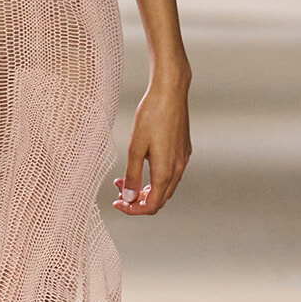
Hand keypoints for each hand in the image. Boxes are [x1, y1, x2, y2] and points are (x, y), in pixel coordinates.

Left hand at [113, 76, 190, 214]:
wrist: (171, 91)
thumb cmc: (151, 115)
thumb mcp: (135, 146)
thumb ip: (132, 175)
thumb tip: (129, 198)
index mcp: (165, 171)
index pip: (151, 205)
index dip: (133, 209)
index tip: (117, 202)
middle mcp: (178, 168)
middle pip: (159, 199)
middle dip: (137, 200)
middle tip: (119, 189)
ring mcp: (182, 159)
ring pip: (165, 186)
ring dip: (145, 188)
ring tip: (126, 177)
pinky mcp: (183, 149)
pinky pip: (170, 173)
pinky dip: (155, 177)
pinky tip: (143, 164)